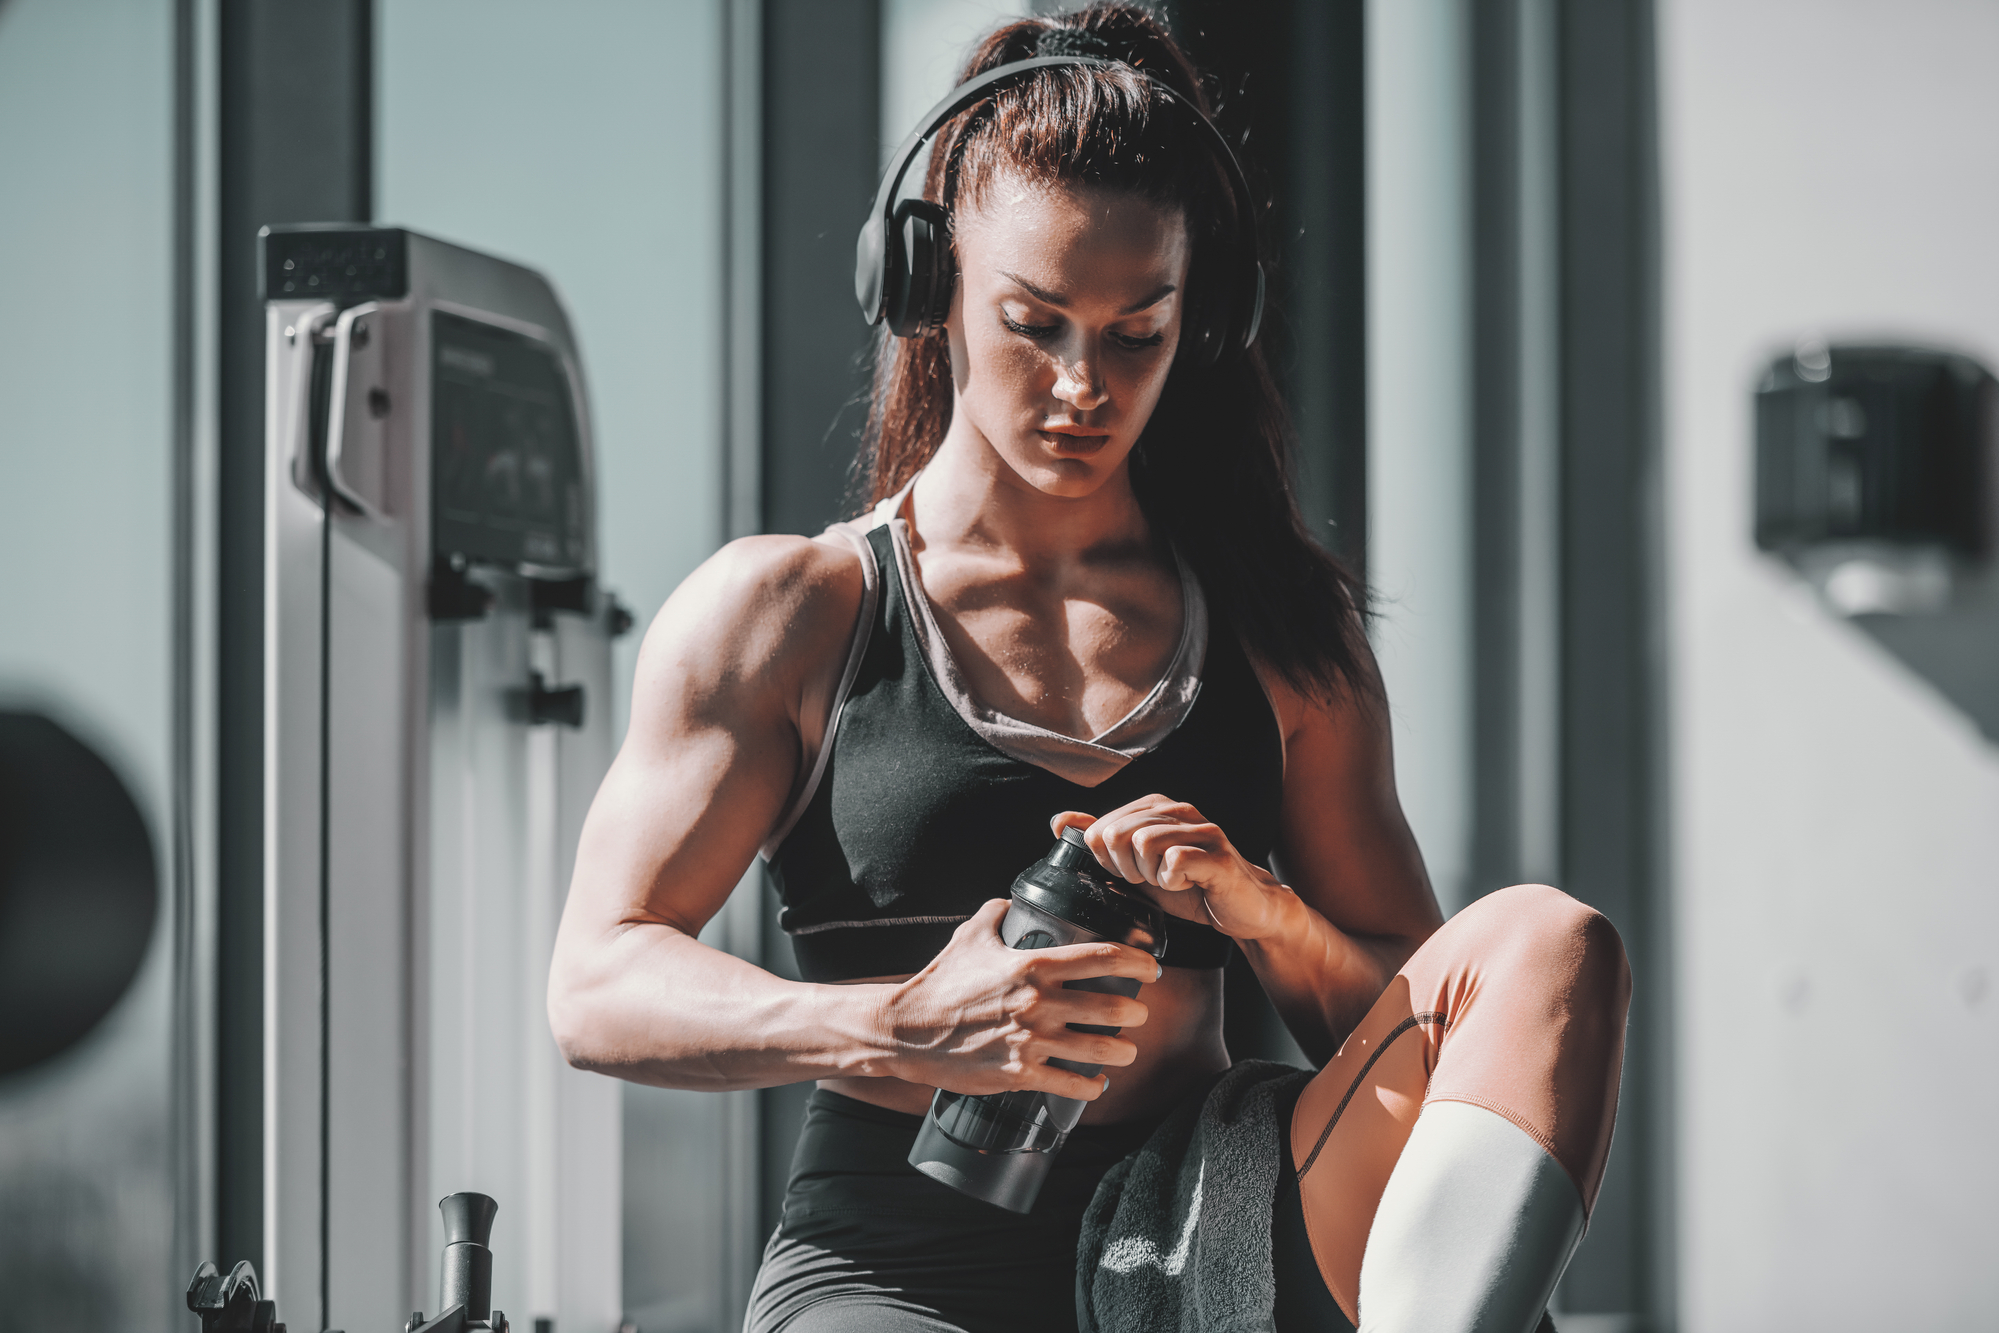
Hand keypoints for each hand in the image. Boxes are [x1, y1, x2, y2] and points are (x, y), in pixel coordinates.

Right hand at [882, 899, 1158, 1100]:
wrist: (905, 1031)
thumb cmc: (938, 982)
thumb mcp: (969, 937)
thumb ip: (996, 914)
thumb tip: (1009, 902)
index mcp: (1032, 965)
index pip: (1102, 959)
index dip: (1138, 963)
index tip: (1151, 968)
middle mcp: (1038, 1003)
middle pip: (1112, 1008)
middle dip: (1135, 1013)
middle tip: (1138, 1013)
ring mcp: (1031, 1042)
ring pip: (1100, 1050)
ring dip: (1122, 1051)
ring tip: (1125, 1049)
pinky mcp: (1020, 1075)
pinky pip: (1071, 1084)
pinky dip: (1091, 1086)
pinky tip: (1096, 1082)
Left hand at [1053, 797, 1294, 941]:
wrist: (1242, 908)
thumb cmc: (1189, 885)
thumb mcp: (1137, 864)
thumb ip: (1100, 841)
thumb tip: (1059, 821)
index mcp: (1154, 806)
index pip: (1101, 828)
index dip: (1108, 860)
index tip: (1131, 872)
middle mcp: (1177, 809)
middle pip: (1118, 833)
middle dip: (1126, 868)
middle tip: (1150, 879)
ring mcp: (1200, 829)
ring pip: (1144, 843)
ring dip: (1150, 875)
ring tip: (1169, 881)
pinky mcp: (1217, 854)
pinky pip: (1174, 862)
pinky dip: (1173, 881)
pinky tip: (1186, 884)